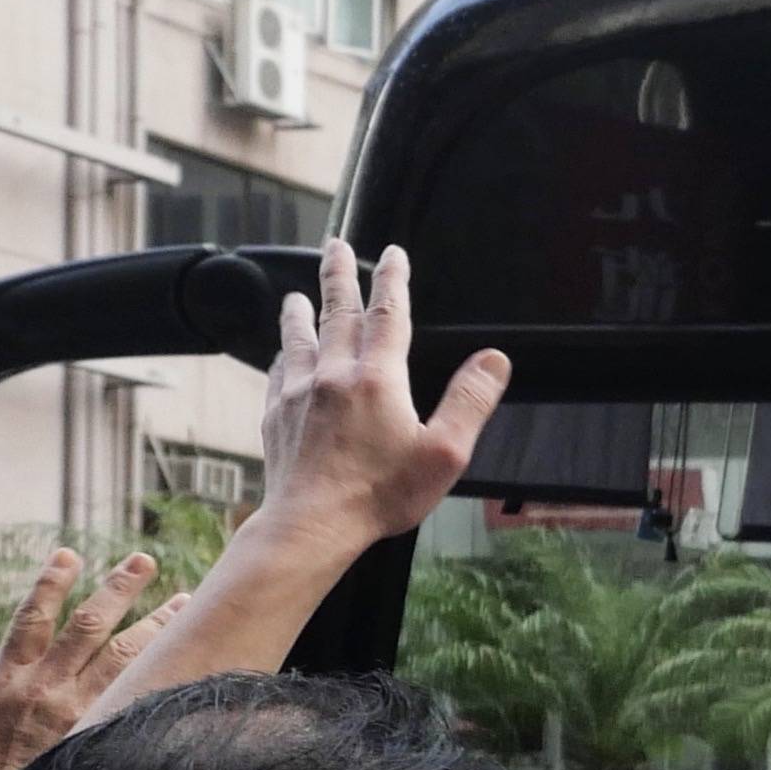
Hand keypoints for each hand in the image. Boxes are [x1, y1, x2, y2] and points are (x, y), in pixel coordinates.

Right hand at [0, 549, 164, 769]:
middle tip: (143, 560)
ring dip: (155, 623)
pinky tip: (191, 654)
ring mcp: (78, 707)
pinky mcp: (102, 729)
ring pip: (124, 654)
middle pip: (88, 625)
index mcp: (9, 675)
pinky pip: (138, 692)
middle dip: (117, 589)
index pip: (31, 616)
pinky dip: (163, 670)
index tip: (68, 554)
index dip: (49, 583)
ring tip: (184, 599)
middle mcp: (46, 684)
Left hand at [259, 239, 506, 550]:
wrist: (313, 523)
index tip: (393, 253)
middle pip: (336, 313)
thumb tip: (495, 359)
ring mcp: (298, 394)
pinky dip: (282, 356)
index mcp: (378, 379)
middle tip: (335, 246)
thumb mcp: (445, 452)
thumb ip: (470, 401)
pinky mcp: (276, 416)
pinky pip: (277, 373)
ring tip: (295, 295)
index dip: (392, 280)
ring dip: (300, 312)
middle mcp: (333, 375)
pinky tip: (282, 356)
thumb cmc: (382, 494)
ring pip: (299, 339)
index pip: (388, 315)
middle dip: (338, 276)